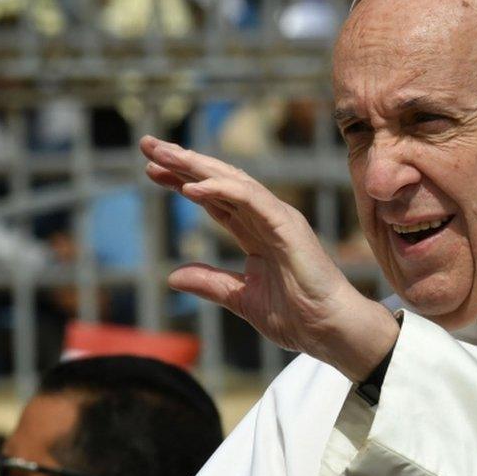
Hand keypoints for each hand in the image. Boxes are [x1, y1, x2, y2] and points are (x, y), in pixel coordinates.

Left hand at [140, 136, 397, 380]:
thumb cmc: (297, 316)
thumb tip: (172, 276)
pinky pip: (249, 200)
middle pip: (220, 181)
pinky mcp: (287, 226)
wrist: (329, 330)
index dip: (184, 180)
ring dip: (196, 166)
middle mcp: (268, 217)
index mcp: (258, 232)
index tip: (151, 171)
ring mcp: (279, 218)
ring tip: (162, 154)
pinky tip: (189, 186)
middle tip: (147, 145)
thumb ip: (210, 283)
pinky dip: (220, 190)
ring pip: (233, 181)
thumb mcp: (241, 298)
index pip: (216, 198)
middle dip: (183, 161)